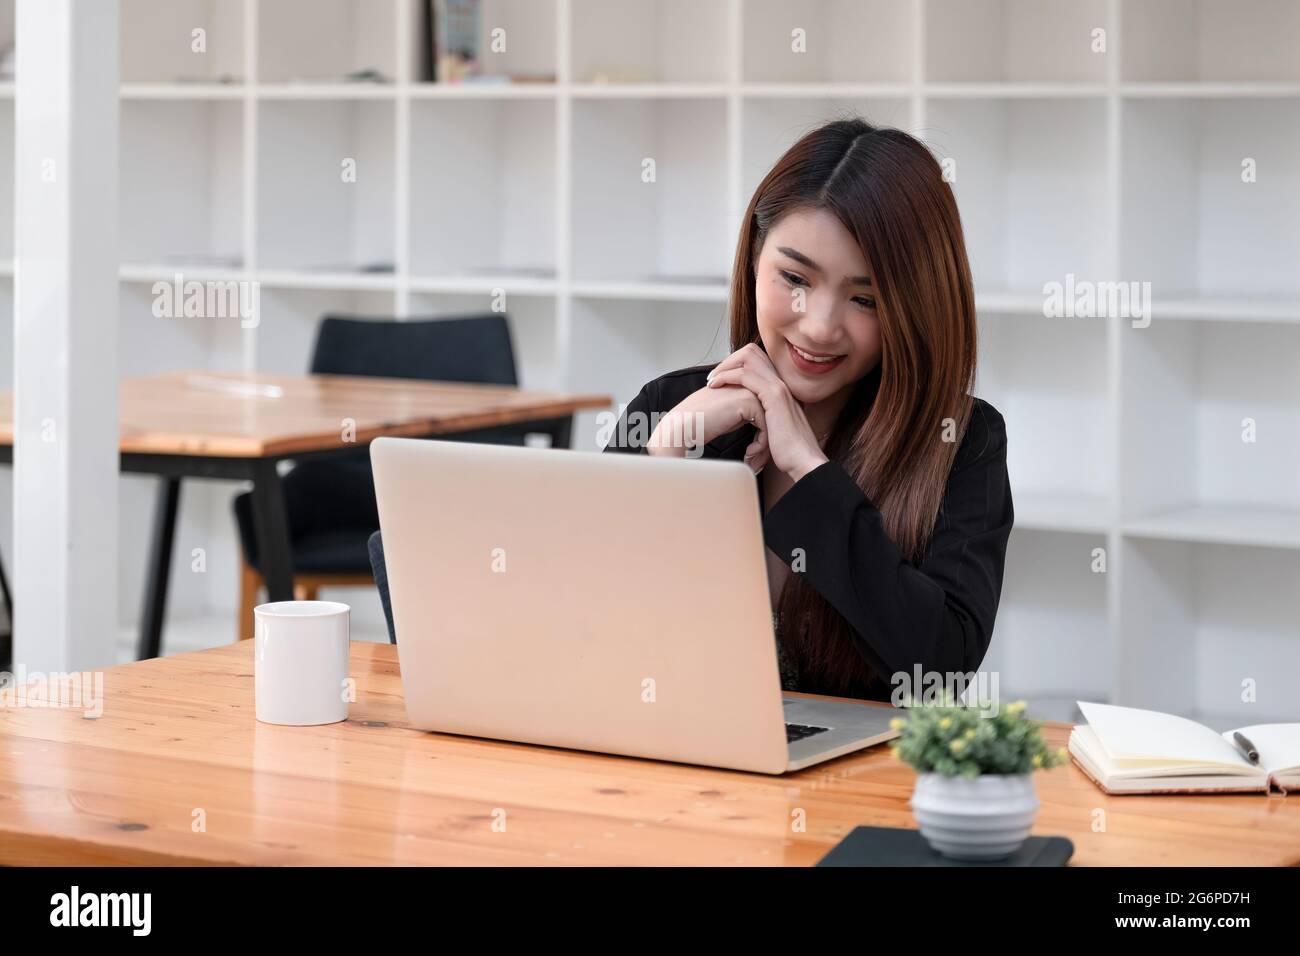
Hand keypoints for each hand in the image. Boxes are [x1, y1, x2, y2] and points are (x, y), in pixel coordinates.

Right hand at [646, 379, 767, 464]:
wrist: (682, 425)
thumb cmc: (698, 424)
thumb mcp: (725, 415)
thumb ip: (741, 414)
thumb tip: (758, 432)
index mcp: (743, 386)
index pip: (766, 412)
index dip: (763, 434)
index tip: (753, 453)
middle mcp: (748, 385)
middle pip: (771, 416)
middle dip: (767, 441)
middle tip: (757, 460)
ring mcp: (749, 390)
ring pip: (772, 421)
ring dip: (765, 445)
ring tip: (753, 460)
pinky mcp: (748, 401)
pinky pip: (766, 426)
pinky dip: (761, 444)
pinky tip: (748, 453)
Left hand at [706, 343, 828, 480]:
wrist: (804, 461)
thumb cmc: (789, 452)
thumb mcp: (773, 430)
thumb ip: (763, 419)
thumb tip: (746, 421)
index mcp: (780, 390)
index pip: (757, 363)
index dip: (736, 366)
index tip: (720, 378)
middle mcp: (781, 384)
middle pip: (752, 353)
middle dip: (729, 361)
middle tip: (713, 376)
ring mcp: (779, 387)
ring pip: (748, 359)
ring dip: (725, 367)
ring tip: (711, 380)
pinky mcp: (774, 395)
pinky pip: (746, 375)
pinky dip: (727, 376)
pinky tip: (716, 385)